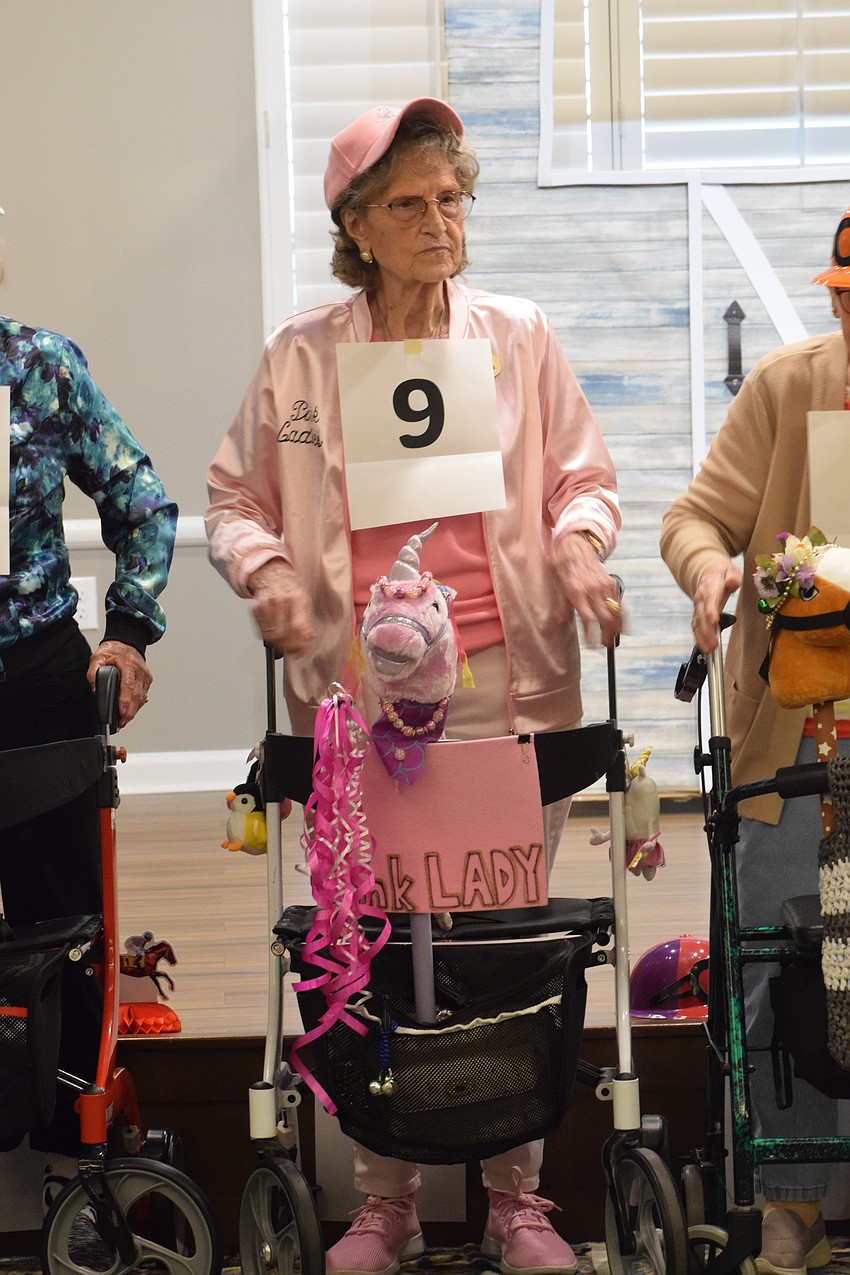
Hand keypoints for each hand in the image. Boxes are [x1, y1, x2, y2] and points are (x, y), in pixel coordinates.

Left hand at [87, 641, 151, 728]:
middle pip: (137, 695)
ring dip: (134, 710)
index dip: (125, 701)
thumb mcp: (98, 657)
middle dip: (130, 711)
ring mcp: (145, 676)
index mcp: (128, 664)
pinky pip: (143, 695)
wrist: (127, 643)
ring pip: (142, 697)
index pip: (128, 686)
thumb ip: (93, 673)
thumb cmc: (114, 650)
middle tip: (123, 722)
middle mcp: (139, 671)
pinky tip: (130, 711)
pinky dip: (137, 705)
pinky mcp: (147, 680)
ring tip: (125, 720)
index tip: (122, 713)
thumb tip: (94, 688)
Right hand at [248, 561, 314, 654]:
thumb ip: (307, 623)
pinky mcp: (254, 608)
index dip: (299, 643)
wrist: (273, 576)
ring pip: (270, 636)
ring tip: (284, 645)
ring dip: (278, 645)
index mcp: (295, 598)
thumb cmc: (290, 590)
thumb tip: (307, 640)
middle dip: (288, 647)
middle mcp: (278, 600)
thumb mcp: (305, 603)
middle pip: (282, 634)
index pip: (297, 628)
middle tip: (292, 651)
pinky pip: (260, 632)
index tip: (300, 650)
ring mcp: (264, 603)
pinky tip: (275, 637)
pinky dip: (268, 638)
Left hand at [554, 534, 624, 648]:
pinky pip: (619, 602)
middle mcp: (592, 590)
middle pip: (605, 618)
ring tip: (614, 639)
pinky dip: (623, 616)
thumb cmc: (564, 566)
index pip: (588, 620)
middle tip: (605, 645)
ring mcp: (604, 585)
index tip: (593, 646)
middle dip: (607, 635)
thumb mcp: (558, 586)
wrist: (576, 545)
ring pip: (615, 612)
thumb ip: (561, 606)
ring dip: (617, 628)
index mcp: (577, 592)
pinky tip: (623, 626)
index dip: (592, 636)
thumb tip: (557, 623)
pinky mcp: (611, 582)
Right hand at [692, 559, 741, 653]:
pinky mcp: (698, 614)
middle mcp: (701, 599)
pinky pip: (696, 627)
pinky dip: (698, 638)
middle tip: (712, 646)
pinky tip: (703, 648)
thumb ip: (733, 577)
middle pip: (702, 617)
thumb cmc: (722, 573)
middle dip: (706, 632)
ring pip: (697, 624)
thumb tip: (732, 583)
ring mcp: (698, 607)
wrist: (708, 572)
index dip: (711, 612)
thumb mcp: (730, 570)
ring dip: (701, 638)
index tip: (714, 622)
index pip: (709, 601)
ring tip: (708, 651)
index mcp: (710, 588)